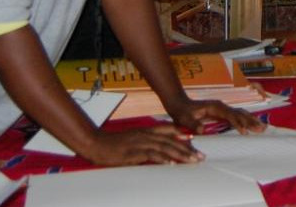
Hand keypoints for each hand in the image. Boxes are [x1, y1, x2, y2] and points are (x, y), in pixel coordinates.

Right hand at [85, 124, 203, 164]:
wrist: (95, 143)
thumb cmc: (113, 144)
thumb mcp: (131, 141)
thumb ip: (145, 143)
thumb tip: (156, 151)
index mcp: (146, 131)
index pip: (169, 131)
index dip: (183, 136)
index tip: (195, 142)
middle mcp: (145, 134)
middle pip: (171, 141)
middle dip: (188, 149)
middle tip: (200, 157)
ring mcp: (140, 142)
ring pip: (165, 147)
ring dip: (180, 154)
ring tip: (192, 161)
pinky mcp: (133, 152)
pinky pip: (150, 155)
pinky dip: (162, 159)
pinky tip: (171, 164)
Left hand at [166, 97, 265, 134]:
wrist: (179, 104)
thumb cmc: (182, 112)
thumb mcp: (184, 119)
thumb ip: (193, 124)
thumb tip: (202, 130)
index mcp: (215, 107)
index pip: (230, 115)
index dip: (238, 123)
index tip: (244, 132)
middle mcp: (221, 106)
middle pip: (239, 113)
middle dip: (251, 121)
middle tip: (262, 129)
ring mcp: (222, 108)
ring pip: (241, 113)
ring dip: (251, 120)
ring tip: (263, 127)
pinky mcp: (222, 112)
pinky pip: (237, 116)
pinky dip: (246, 121)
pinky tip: (252, 126)